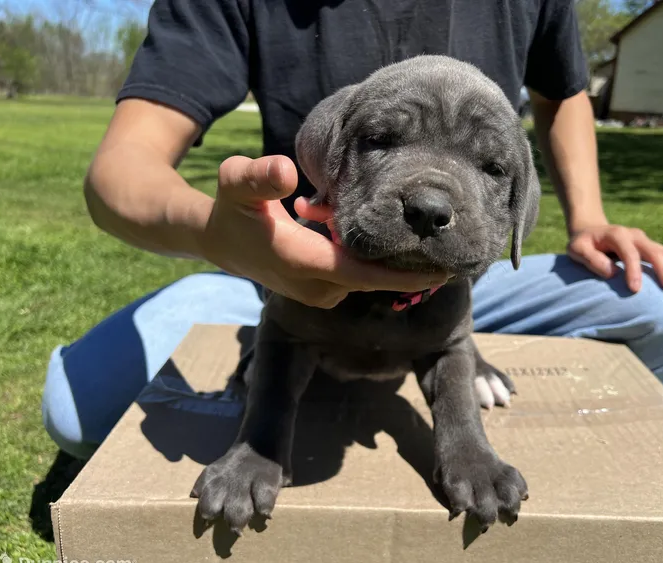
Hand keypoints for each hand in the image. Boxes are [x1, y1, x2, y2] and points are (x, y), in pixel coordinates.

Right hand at [198, 155, 447, 307]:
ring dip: (369, 248)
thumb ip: (258, 177)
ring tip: (341, 215)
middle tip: (430, 232)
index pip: (363, 274)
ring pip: (362, 272)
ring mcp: (318, 292)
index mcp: (302, 262)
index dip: (403, 275)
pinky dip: (356, 252)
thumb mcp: (235, 182)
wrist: (220, 241)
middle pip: (372, 276)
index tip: (443, 271)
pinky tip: (333, 224)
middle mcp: (314, 286)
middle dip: (399, 257)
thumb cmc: (232, 207)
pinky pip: (353, 273)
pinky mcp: (321, 290)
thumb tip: (284, 171)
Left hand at [567, 224, 662, 292]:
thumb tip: (612, 273)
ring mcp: (643, 240)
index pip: (629, 253)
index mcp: (617, 235)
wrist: (590, 231)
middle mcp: (634, 235)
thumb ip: (591, 259)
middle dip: (662, 269)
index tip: (636, 290)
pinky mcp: (648, 246)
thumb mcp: (577, 249)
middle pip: (653, 250)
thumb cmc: (582, 244)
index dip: (633, 270)